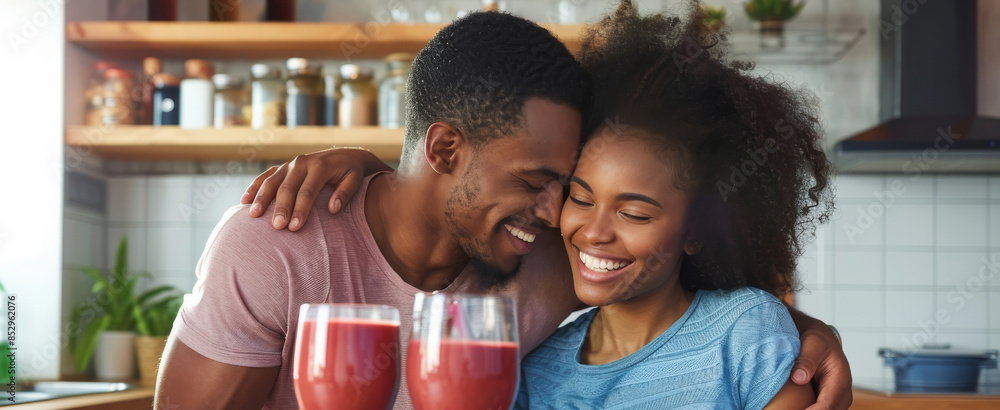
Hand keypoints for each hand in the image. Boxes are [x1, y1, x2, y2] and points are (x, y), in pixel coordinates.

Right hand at [240, 148, 391, 230]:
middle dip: (281, 208)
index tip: (294, 228)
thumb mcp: (355, 179)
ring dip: (261, 198)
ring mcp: (290, 164)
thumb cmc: (351, 172)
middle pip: (287, 188)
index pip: (307, 192)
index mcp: (320, 166)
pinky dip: (254, 187)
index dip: (300, 210)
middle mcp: (302, 163)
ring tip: (253, 215)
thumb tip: (333, 209)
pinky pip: (265, 177)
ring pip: (271, 181)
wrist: (346, 154)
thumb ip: (345, 193)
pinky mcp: (283, 167)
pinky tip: (244, 201)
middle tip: (276, 227)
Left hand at [792, 321, 852, 409]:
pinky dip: (807, 408)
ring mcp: (835, 399)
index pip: (828, 405)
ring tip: (790, 408)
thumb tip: (798, 378)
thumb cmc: (818, 342)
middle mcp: (842, 394)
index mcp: (841, 381)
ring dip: (808, 409)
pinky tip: (794, 406)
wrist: (821, 341)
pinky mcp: (826, 401)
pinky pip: (818, 408)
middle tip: (787, 409)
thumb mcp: (812, 345)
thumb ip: (806, 361)